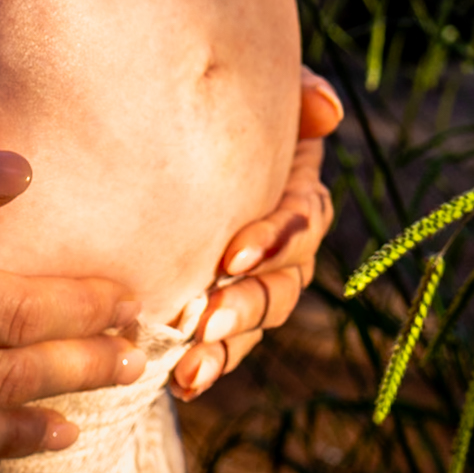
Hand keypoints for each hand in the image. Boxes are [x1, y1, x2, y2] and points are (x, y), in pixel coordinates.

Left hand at [169, 68, 341, 400]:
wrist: (148, 132)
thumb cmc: (206, 103)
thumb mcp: (252, 89)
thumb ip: (291, 92)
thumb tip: (325, 110)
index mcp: (295, 191)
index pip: (302, 221)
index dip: (276, 240)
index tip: (232, 256)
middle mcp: (283, 244)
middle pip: (284, 285)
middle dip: (247, 306)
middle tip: (204, 320)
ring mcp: (251, 281)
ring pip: (256, 324)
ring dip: (227, 350)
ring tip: (189, 368)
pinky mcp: (215, 307)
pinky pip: (223, 346)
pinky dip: (206, 366)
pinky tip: (178, 383)